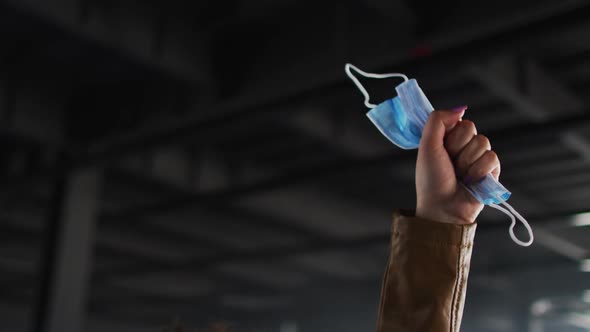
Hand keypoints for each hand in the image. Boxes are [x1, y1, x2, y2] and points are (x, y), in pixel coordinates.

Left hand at [415, 107, 500, 223]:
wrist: (443, 207)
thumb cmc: (431, 179)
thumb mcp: (427, 146)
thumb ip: (437, 120)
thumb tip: (459, 109)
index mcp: (447, 139)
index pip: (459, 121)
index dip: (450, 134)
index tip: (441, 149)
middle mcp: (463, 147)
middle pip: (471, 129)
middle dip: (457, 147)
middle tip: (449, 164)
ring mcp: (478, 158)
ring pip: (483, 142)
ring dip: (467, 161)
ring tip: (459, 175)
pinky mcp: (492, 171)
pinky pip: (492, 157)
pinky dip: (479, 170)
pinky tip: (471, 181)